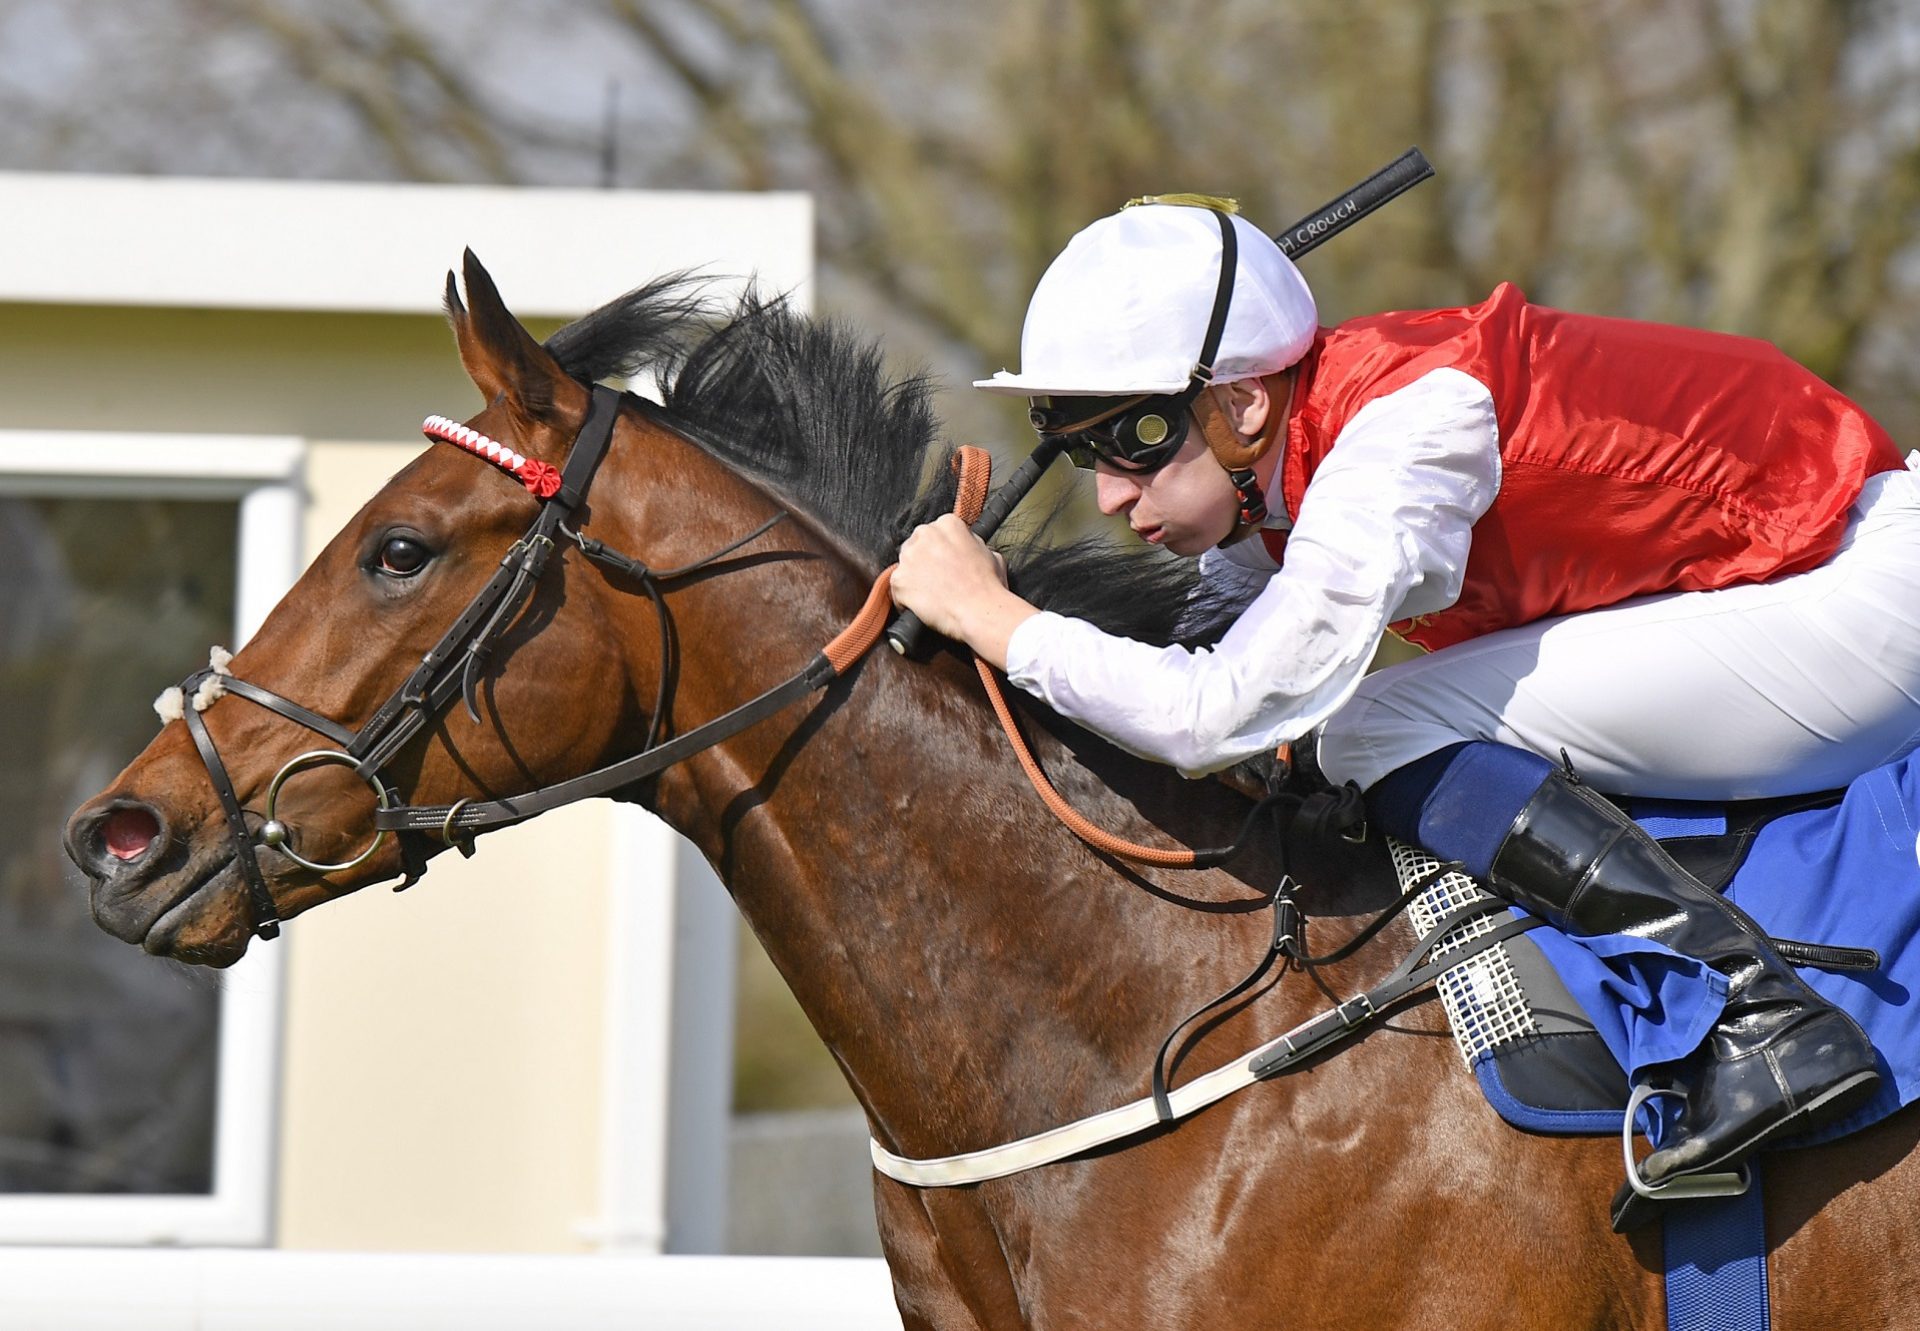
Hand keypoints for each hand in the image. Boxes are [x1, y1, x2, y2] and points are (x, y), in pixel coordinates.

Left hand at [891, 515, 1033, 666]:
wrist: (980, 612)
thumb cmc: (988, 586)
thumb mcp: (991, 554)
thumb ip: (972, 545)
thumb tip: (966, 548)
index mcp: (948, 524)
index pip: (936, 532)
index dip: (941, 550)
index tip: (945, 563)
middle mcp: (925, 535)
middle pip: (916, 545)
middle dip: (924, 561)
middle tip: (938, 580)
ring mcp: (909, 557)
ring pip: (905, 566)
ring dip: (914, 579)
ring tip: (932, 595)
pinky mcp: (899, 580)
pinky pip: (897, 590)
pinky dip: (906, 600)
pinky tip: (923, 607)